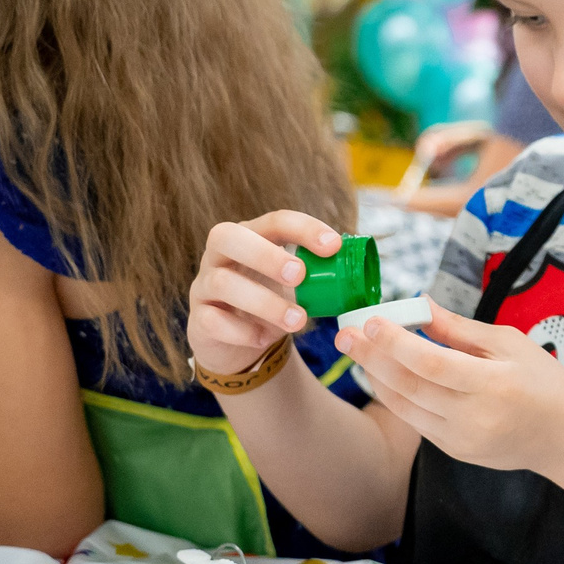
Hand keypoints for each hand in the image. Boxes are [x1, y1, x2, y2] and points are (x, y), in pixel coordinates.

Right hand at [188, 211, 337, 376]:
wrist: (240, 342)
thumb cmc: (273, 300)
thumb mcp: (296, 284)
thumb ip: (322, 274)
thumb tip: (366, 273)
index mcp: (251, 236)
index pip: (274, 220)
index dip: (303, 228)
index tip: (333, 245)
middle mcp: (221, 255)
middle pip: (228, 237)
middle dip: (266, 254)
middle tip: (300, 275)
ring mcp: (204, 286)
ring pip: (222, 283)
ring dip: (264, 301)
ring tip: (298, 320)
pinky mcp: (197, 319)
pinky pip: (210, 320)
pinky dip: (241, 330)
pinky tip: (265, 338)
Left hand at [338, 306, 563, 473]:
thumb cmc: (543, 380)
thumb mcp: (510, 343)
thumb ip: (460, 329)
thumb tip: (419, 306)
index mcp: (494, 384)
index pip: (432, 363)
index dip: (396, 342)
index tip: (371, 320)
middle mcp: (474, 417)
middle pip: (409, 385)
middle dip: (371, 357)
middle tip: (345, 334)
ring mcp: (462, 439)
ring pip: (405, 406)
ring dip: (376, 377)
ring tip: (357, 352)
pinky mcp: (454, 451)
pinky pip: (415, 421)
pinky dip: (396, 396)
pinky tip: (384, 376)